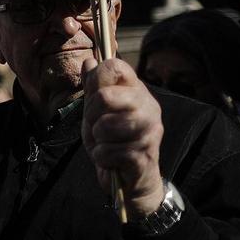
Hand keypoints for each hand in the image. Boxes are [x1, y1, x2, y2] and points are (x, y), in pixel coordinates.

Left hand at [82, 57, 165, 217]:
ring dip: (97, 138)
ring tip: (105, 142)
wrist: (130, 179)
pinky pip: (108, 151)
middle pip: (105, 96)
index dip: (96, 80)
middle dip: (91, 114)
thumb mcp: (97, 111)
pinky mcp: (145, 155)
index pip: (116, 66)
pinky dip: (102, 157)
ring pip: (106, 125)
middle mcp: (148, 106)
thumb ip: (93, 87)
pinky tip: (110, 159)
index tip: (94, 96)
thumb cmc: (112, 140)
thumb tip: (89, 61)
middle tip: (97, 126)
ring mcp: (150, 131)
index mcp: (136, 90)